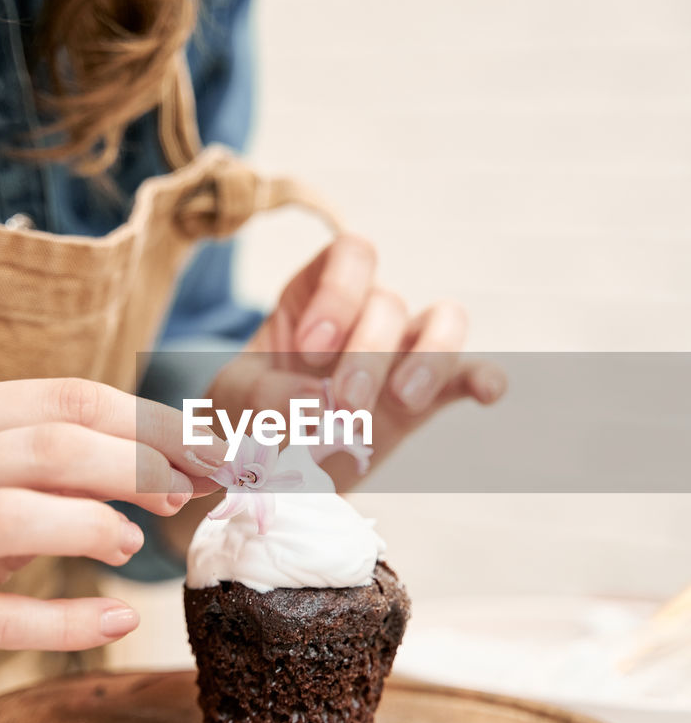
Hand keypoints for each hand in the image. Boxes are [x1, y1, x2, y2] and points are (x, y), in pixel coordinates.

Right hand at [0, 379, 222, 714]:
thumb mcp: (14, 481)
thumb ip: (84, 465)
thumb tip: (189, 465)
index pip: (66, 399)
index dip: (148, 423)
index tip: (205, 451)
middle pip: (48, 447)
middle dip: (133, 466)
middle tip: (180, 494)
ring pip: (15, 515)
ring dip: (93, 525)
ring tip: (131, 543)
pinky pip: (7, 615)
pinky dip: (73, 620)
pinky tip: (120, 620)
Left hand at [210, 233, 505, 488]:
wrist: (269, 465)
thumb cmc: (249, 414)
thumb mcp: (234, 399)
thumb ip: (262, 393)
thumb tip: (313, 400)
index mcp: (315, 295)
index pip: (348, 256)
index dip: (338, 295)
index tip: (311, 352)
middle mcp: (364, 313)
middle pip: (388, 303)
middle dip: (369, 355)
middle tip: (344, 408)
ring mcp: (403, 351)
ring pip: (442, 323)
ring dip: (429, 359)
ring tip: (402, 402)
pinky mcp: (430, 395)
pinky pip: (470, 373)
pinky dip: (484, 378)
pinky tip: (487, 394)